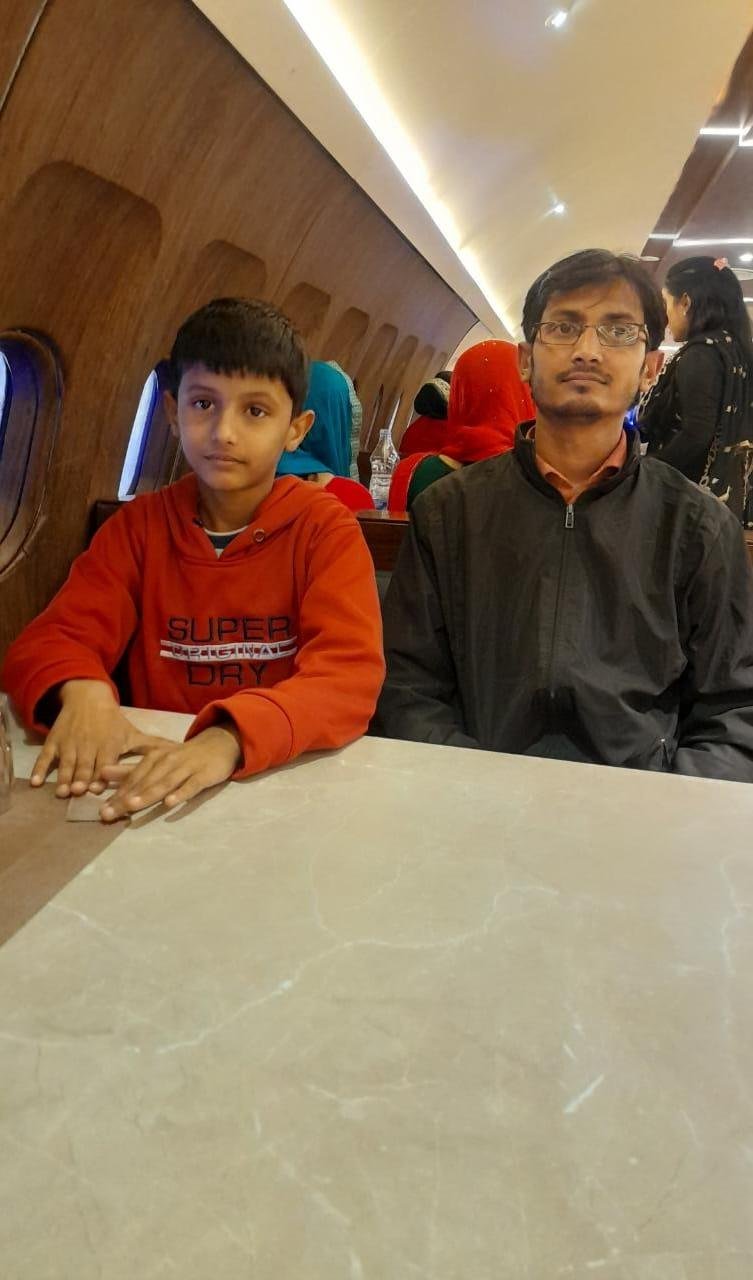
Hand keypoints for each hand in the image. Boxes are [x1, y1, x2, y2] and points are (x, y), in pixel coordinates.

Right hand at [31, 680, 177, 797]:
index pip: (105, 763)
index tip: (99, 790)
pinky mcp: (54, 742)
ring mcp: (70, 744)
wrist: (87, 698)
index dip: (102, 776)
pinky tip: (37, 783)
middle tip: (79, 793)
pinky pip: (46, 757)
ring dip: (64, 777)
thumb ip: (153, 746)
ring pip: (67, 763)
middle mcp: (89, 745)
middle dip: (83, 779)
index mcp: (109, 744)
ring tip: (63, 792)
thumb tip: (179, 752)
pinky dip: (41, 769)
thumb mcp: (132, 734)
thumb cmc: (112, 721)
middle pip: (85, 765)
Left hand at [98, 725, 241, 821]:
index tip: (101, 809)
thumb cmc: (182, 757)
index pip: (132, 778)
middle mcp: (166, 762)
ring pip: (164, 783)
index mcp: (153, 758)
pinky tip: (170, 803)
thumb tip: (102, 773)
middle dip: (125, 798)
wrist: (217, 744)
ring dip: (148, 794)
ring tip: (132, 805)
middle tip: (108, 813)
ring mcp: (186, 768)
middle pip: (144, 782)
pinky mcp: (203, 774)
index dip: (116, 793)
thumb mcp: (155, 760)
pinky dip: (180, 793)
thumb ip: (130, 770)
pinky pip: (191, 786)